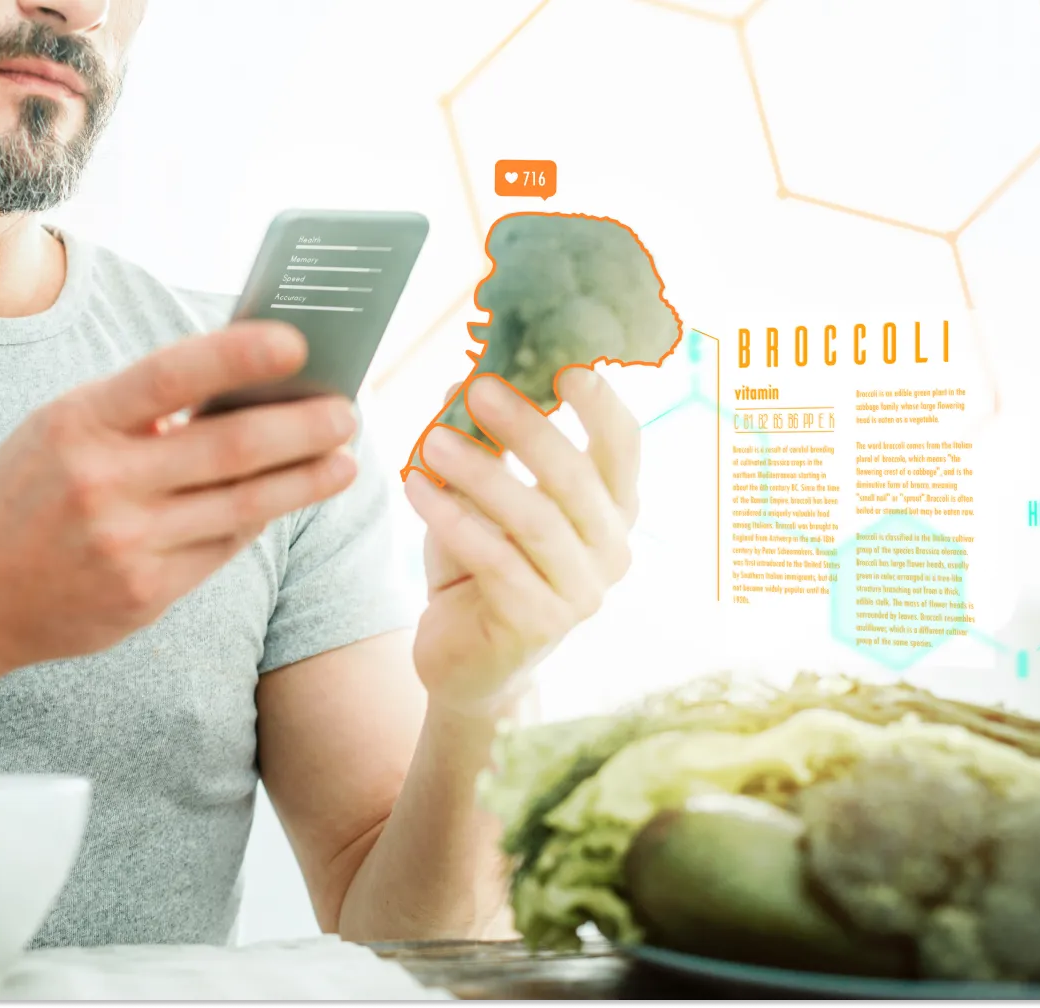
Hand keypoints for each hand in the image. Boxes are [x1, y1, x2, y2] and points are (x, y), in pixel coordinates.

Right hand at [0, 321, 357, 683]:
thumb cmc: (19, 497)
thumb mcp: (57, 433)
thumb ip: (134, 414)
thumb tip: (239, 392)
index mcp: (76, 423)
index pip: (170, 375)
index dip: (238, 354)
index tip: (298, 339)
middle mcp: (102, 484)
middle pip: (229, 450)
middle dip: (303, 428)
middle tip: (348, 412)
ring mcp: (125, 545)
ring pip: (242, 507)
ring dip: (304, 482)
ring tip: (342, 462)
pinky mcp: (144, 595)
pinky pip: (221, 551)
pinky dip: (256, 521)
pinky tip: (286, 501)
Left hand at [404, 369, 639, 719]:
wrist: (464, 661)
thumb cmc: (480, 567)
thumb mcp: (483, 495)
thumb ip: (486, 444)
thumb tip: (464, 377)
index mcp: (611, 508)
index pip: (623, 447)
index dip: (600, 404)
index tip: (565, 361)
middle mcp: (611, 550)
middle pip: (577, 478)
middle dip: (527, 427)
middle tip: (478, 388)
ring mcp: (581, 593)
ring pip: (535, 520)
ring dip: (481, 473)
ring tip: (430, 440)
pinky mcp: (539, 625)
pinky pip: (497, 562)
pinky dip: (454, 520)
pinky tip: (416, 489)